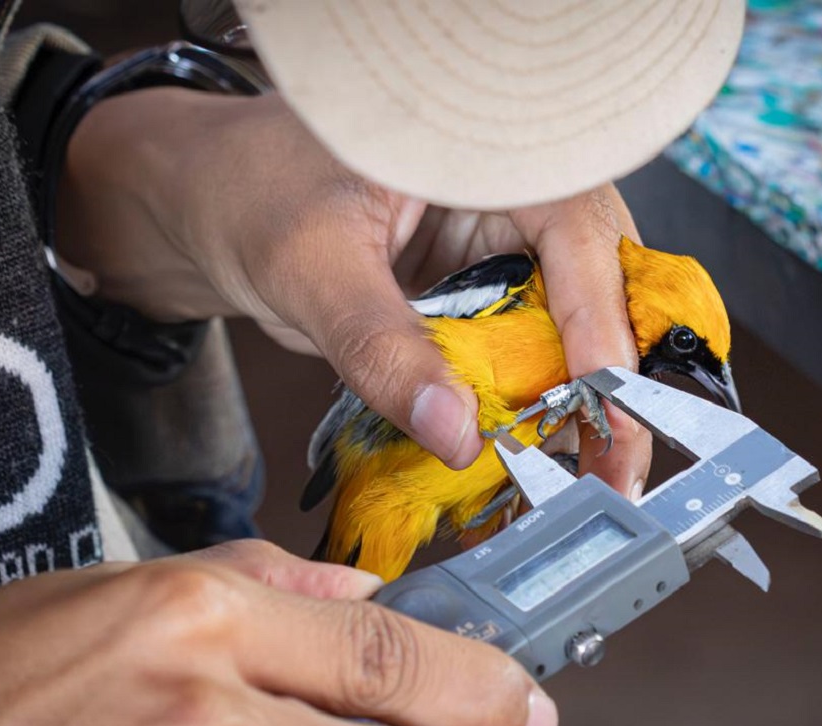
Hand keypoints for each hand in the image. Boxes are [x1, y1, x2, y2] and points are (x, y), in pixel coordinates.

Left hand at [57, 90, 650, 497]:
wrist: (205, 202)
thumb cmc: (249, 190)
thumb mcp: (312, 267)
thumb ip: (381, 348)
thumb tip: (455, 433)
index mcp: (492, 151)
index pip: (577, 232)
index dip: (600, 325)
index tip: (603, 405)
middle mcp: (515, 194)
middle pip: (600, 286)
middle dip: (611, 381)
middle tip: (616, 467)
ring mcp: (500, 246)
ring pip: (570, 328)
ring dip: (580, 403)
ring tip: (591, 478)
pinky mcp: (478, 293)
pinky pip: (521, 351)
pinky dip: (529, 405)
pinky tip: (536, 456)